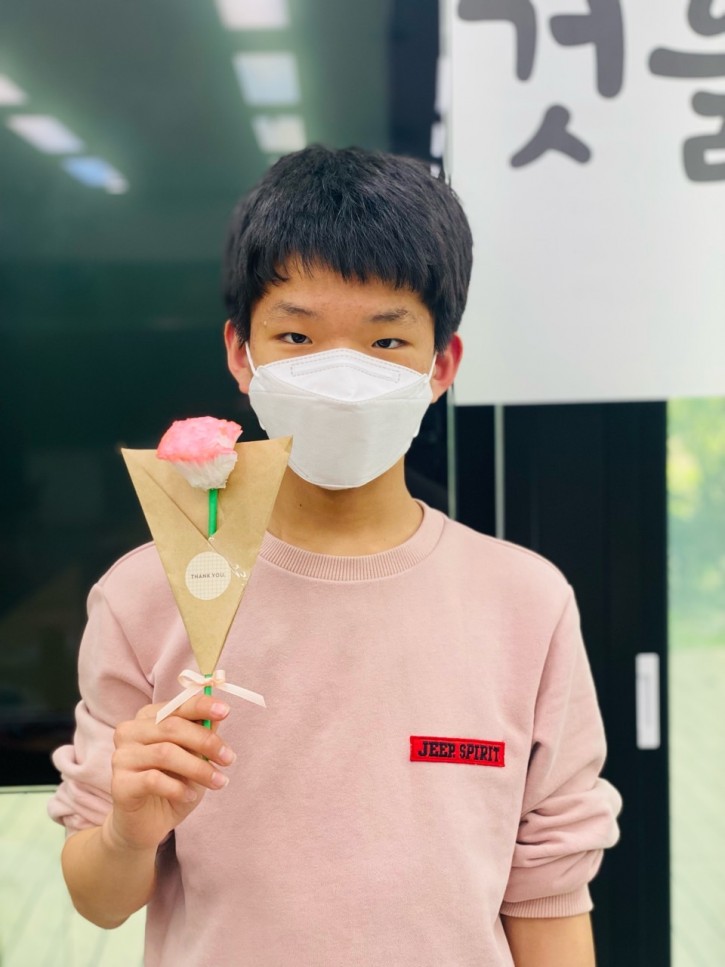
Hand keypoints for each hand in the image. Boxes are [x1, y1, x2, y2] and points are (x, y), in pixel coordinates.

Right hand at [105, 694, 234, 852]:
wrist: (148, 824)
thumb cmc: (173, 784)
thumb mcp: (194, 756)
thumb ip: (202, 734)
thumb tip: (218, 714)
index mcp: (148, 718)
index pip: (176, 706)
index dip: (201, 706)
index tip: (226, 712)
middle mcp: (130, 732)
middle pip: (172, 727)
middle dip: (205, 741)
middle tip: (228, 759)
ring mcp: (122, 757)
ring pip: (165, 753)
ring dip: (198, 768)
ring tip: (218, 782)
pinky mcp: (119, 784)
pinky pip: (153, 780)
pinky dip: (178, 788)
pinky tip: (190, 796)